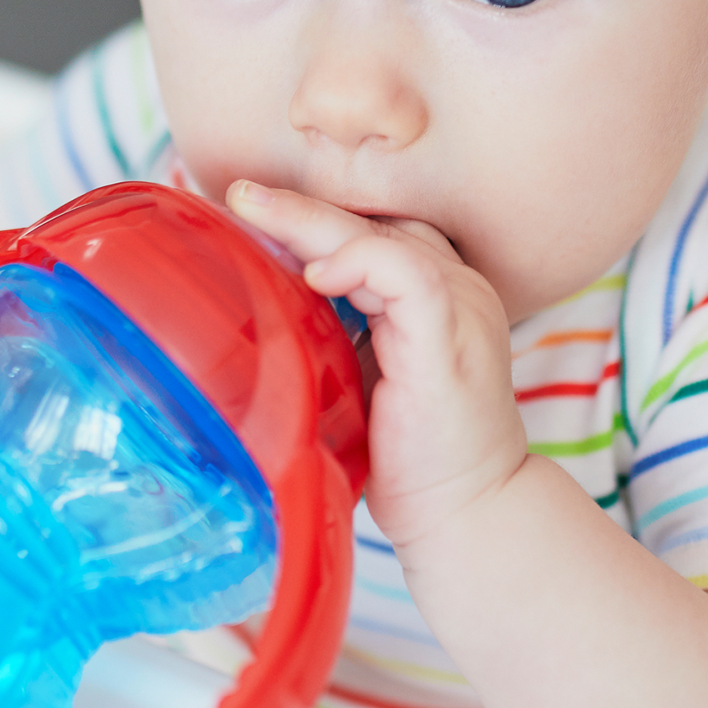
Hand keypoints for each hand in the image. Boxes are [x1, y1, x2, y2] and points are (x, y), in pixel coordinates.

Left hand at [224, 180, 527, 548]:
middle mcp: (458, 289)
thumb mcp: (362, 381)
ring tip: (251, 207)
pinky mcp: (450, 339)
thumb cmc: (411, 464)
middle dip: (301, 206)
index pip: (377, 232)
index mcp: (439, 297)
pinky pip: (409, 275)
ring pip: (382, 237)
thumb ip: (333, 337)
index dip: (315, 217)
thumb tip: (260, 314)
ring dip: (310, 221)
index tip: (250, 212)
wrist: (468, 516)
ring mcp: (460, 309)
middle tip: (239, 191)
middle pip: (375, 223)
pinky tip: (313, 274)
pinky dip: (357, 262)